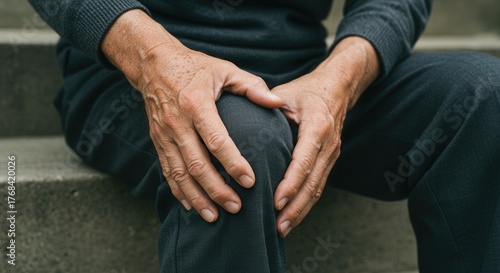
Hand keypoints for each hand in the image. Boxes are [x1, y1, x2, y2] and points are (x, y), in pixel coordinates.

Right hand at [102, 10, 282, 221]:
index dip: (234, 163)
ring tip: (214, 217)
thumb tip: (277, 104)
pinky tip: (191, 206)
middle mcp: (177, 123)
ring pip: (180, 174)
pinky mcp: (157, 141)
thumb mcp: (225, 69)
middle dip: (217, 190)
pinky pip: (167, 171)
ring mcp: (164, 134)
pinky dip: (178, 191)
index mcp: (196, 104)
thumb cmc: (195, 66)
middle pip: (197, 165)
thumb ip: (252, 87)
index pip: (217, 140)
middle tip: (236, 208)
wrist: (153, 63)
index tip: (250, 182)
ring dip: (197, 198)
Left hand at [272, 36, 380, 236]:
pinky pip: (318, 186)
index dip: (290, 184)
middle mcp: (328, 144)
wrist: (337, 88)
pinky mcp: (329, 161)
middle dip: (295, 207)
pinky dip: (305, 204)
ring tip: (282, 229)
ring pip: (317, 189)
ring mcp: (332, 155)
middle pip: (313, 182)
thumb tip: (235, 127)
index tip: (275, 202)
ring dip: (301, 211)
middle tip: (277, 226)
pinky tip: (291, 217)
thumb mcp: (285, 94)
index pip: (303, 161)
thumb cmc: (305, 91)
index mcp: (317, 127)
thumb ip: (264, 110)